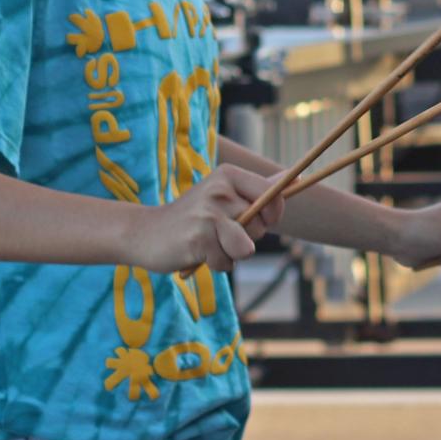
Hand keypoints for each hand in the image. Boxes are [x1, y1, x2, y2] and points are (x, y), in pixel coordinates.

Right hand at [130, 164, 285, 274]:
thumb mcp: (223, 195)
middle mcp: (219, 190)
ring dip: (231, 254)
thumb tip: (296, 177)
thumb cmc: (192, 216)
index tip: (260, 218)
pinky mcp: (198, 239)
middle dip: (246, 237)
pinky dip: (215, 264)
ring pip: (246, 247)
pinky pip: (226, 262)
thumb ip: (258, 189)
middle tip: (219, 231)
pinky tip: (198, 252)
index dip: (273, 213)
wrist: (144, 232)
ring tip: (211, 244)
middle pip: (261, 226)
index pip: (273, 193)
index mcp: (229, 175)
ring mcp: (208, 214)